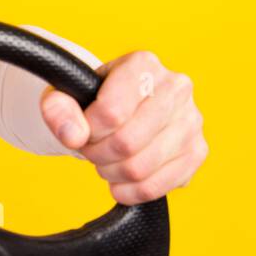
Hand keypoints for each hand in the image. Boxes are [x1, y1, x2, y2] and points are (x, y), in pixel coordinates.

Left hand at [40, 50, 206, 205]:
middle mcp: (176, 88)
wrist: (124, 108)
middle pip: (126, 143)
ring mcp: (192, 121)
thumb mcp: (67, 93)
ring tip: (105, 161)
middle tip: (90, 149)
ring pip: (140, 168)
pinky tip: (120, 180)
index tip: (82, 130)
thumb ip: (58, 107)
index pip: (111, 112)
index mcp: (144, 64)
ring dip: (110, 173)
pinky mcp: (197, 152)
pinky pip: (156, 187)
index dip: (87, 131)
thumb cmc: (95, 99)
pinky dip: (129, 191)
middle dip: (97, 154)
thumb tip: (74, 135)